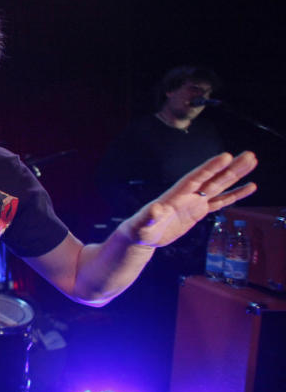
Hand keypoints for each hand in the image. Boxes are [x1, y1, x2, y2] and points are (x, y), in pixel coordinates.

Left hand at [123, 151, 257, 247]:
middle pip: (213, 178)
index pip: (196, 178)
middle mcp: (188, 195)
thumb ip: (149, 216)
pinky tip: (249, 186)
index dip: (210, 167)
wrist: (142, 236)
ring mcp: (195, 202)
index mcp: (176, 195)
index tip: (226, 156)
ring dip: (235, 175)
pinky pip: (221, 201)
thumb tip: (155, 208)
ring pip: (219, 186)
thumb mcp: (143, 225)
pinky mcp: (199, 212)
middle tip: (249, 155)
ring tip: (252, 162)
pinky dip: (235, 194)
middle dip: (231, 167)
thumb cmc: (140, 230)